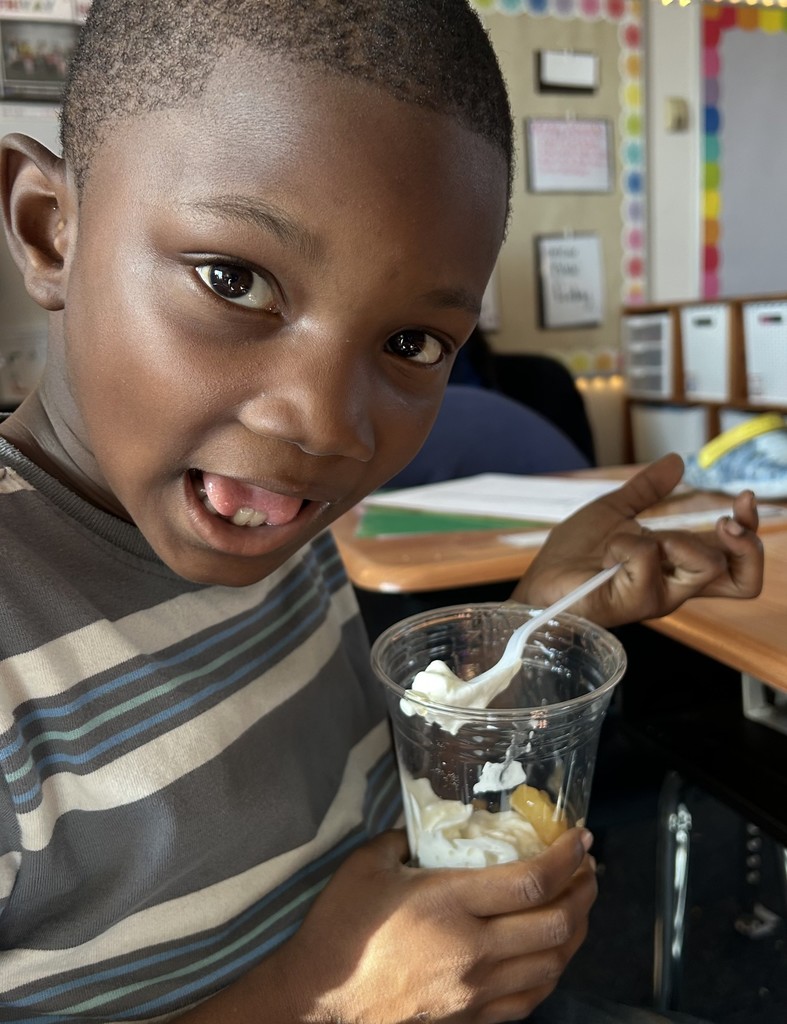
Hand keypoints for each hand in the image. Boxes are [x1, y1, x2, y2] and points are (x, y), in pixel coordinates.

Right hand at [264, 827, 595, 1023]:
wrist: (320, 1004)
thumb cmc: (340, 930)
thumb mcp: (367, 866)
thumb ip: (404, 839)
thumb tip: (428, 830)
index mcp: (449, 903)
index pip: (531, 881)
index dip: (567, 858)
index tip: (582, 839)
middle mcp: (473, 950)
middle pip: (555, 925)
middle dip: (584, 893)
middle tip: (587, 870)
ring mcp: (476, 991)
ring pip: (552, 965)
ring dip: (575, 933)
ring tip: (577, 907)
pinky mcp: (471, 1019)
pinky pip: (530, 999)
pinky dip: (551, 971)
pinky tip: (549, 953)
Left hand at [512, 453, 763, 626]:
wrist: (540, 580)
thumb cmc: (574, 556)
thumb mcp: (614, 511)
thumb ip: (647, 490)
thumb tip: (677, 461)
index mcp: (677, 566)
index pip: (737, 563)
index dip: (751, 533)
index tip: (743, 499)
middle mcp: (676, 585)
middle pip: (745, 580)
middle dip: (745, 542)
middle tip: (723, 522)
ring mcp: (658, 595)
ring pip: (706, 566)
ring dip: (677, 537)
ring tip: (644, 537)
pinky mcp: (634, 601)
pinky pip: (648, 558)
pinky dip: (628, 542)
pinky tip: (609, 550)